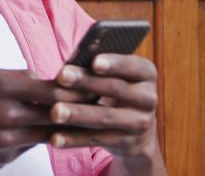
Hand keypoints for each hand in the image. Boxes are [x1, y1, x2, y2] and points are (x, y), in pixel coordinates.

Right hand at [0, 68, 84, 174]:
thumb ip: (14, 76)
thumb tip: (42, 76)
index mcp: (2, 87)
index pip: (52, 87)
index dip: (75, 87)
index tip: (91, 84)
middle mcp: (7, 112)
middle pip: (56, 111)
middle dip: (79, 107)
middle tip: (99, 103)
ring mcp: (7, 138)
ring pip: (48, 132)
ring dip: (66, 127)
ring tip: (84, 121)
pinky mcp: (5, 156)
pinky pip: (30, 146)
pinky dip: (40, 139)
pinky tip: (51, 135)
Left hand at [49, 54, 164, 172]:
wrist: (137, 131)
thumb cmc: (117, 91)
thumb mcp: (117, 76)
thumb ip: (99, 66)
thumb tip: (72, 60)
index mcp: (147, 74)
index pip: (133, 66)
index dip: (115, 64)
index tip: (94, 62)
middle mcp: (149, 98)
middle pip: (115, 88)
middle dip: (86, 82)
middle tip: (61, 76)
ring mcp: (140, 123)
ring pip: (105, 117)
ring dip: (78, 114)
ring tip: (55, 111)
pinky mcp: (128, 144)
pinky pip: (98, 140)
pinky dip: (75, 139)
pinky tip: (56, 137)